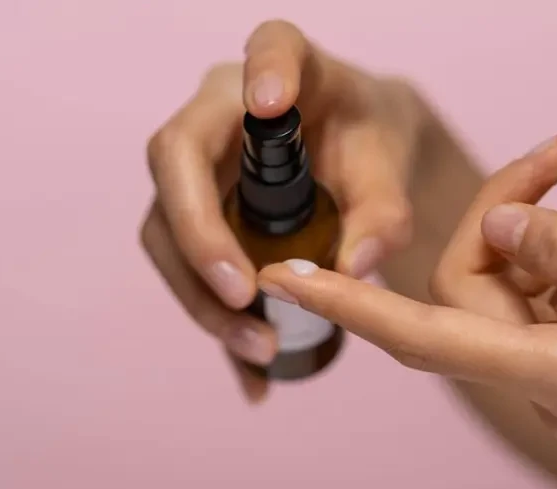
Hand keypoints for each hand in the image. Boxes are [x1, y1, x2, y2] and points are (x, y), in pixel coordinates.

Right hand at [141, 20, 428, 400]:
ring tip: (260, 347)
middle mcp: (223, 108)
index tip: (270, 100)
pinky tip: (251, 372)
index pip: (271, 47)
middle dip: (201, 236)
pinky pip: (184, 266)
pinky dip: (214, 321)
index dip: (264, 68)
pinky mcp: (192, 210)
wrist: (358, 156)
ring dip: (201, 296)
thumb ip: (385, 213)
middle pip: (177, 162)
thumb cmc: (372, 144)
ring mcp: (196, 161)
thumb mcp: (392, 170)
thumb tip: (353, 267)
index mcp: (288, 66)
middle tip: (245, 298)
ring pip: (164, 227)